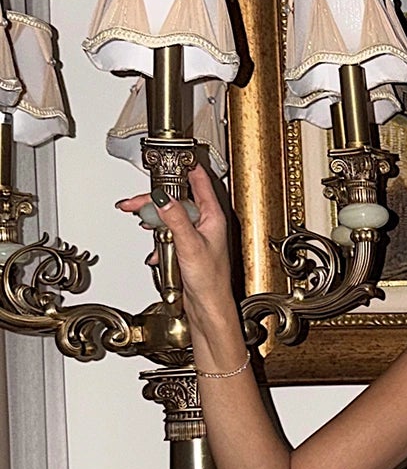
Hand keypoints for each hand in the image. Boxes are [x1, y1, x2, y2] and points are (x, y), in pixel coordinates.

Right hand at [115, 163, 235, 318]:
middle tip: (132, 203)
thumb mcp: (189, 246)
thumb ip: (175, 219)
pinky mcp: (187, 248)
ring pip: (170, 217)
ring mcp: (196, 235)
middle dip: (153, 200)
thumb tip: (160, 197)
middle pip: (176, 200)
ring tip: (138, 220)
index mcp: (213, 217)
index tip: (168, 158)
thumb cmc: (210, 283)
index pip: (199, 181)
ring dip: (154, 220)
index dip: (184, 167)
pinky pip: (169, 234)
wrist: (208, 309)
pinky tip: (156, 251)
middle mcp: (206, 223)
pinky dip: (159, 240)